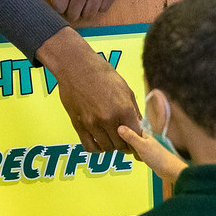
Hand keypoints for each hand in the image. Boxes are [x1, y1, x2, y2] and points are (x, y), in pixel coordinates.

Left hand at [19, 0, 134, 21]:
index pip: (59, 6)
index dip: (58, 6)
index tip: (59, 2)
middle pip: (73, 13)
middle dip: (70, 10)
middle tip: (71, 3)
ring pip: (89, 14)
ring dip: (84, 10)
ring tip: (83, 2)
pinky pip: (104, 8)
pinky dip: (98, 6)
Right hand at [37, 27, 140, 152]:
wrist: (77, 66)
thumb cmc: (102, 73)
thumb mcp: (124, 88)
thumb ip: (132, 108)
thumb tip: (138, 124)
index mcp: (123, 108)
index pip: (135, 135)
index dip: (137, 140)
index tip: (136, 141)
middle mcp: (109, 119)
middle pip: (120, 145)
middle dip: (124, 145)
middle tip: (124, 142)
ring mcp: (92, 123)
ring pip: (105, 148)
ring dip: (110, 147)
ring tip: (111, 140)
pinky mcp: (78, 125)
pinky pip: (89, 146)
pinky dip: (95, 148)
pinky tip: (98, 142)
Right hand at [118, 124, 187, 182]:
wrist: (169, 170)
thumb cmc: (158, 157)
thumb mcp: (141, 146)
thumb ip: (131, 137)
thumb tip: (119, 127)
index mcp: (144, 133)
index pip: (130, 125)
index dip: (122, 125)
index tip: (113, 127)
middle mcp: (145, 138)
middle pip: (130, 134)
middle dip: (123, 136)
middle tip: (114, 138)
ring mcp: (146, 146)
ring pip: (132, 143)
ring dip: (127, 144)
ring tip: (119, 146)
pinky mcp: (146, 154)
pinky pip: (136, 150)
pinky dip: (132, 151)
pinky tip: (129, 154)